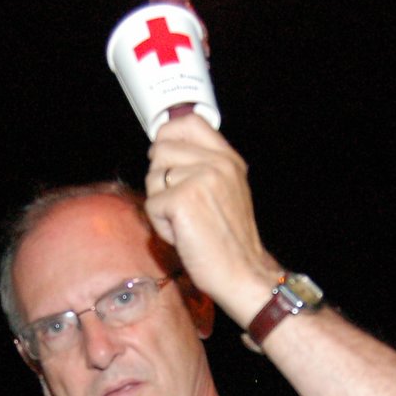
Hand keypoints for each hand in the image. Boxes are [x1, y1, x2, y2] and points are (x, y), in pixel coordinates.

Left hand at [144, 114, 280, 321]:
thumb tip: (162, 149)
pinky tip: (184, 236)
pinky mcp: (182, 200)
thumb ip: (203, 166)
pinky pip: (151, 205)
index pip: (188, 122)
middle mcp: (217, 163)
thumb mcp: (226, 190)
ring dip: (161, 204)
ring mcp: (200, 178)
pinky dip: (161, 226)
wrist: (243, 274)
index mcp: (228, 158)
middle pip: (161, 149)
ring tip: (186, 223)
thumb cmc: (230, 241)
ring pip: (152, 177)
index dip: (168, 135)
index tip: (166, 159)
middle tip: (182, 207)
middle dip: (161, 179)